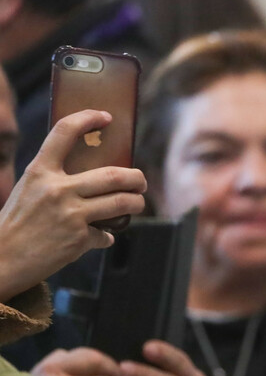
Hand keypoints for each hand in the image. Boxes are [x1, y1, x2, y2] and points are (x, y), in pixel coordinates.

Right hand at [0, 110, 145, 302]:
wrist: (2, 259)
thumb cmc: (17, 223)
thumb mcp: (29, 189)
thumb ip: (55, 179)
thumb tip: (95, 179)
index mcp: (39, 171)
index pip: (64, 133)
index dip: (87, 119)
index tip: (106, 117)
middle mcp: (57, 189)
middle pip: (113, 175)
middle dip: (136, 178)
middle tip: (141, 181)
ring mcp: (70, 214)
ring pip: (121, 202)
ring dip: (136, 203)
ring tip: (137, 203)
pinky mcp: (79, 239)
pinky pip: (105, 234)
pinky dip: (106, 237)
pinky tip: (103, 238)